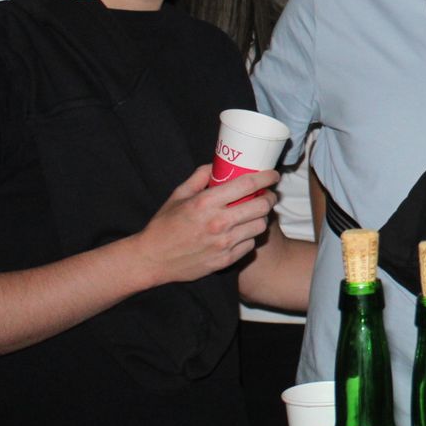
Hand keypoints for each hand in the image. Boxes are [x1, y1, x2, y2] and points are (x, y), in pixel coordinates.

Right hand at [133, 164, 276, 286]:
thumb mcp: (177, 196)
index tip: (273, 175)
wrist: (152, 259)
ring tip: (255, 214)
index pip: (247, 185)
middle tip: (268, 195)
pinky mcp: (225, 260)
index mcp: (206, 203)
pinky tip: (242, 232)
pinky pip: (250, 244)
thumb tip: (215, 166)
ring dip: (261, 218)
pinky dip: (250, 236)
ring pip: (260, 226)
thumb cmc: (164, 226)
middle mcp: (218, 222)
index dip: (266, 177)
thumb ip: (198, 177)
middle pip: (261, 206)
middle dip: (269, 197)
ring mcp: (223, 243)